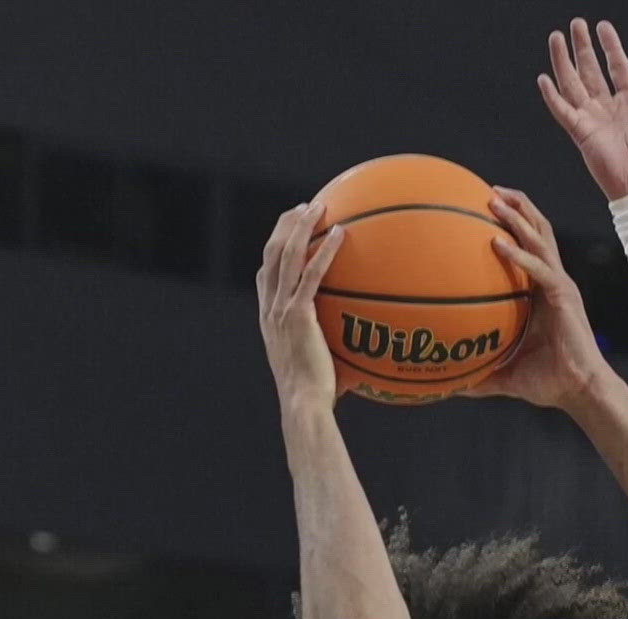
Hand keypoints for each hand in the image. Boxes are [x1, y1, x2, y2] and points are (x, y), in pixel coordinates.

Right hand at [256, 201, 345, 409]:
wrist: (305, 404)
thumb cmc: (316, 394)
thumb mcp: (318, 363)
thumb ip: (330, 347)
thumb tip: (362, 347)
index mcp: (270, 319)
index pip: (266, 276)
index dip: (274, 250)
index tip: (288, 232)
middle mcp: (270, 309)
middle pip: (271, 255)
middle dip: (285, 227)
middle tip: (303, 207)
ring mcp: (281, 310)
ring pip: (285, 256)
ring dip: (300, 227)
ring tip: (318, 206)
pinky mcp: (298, 314)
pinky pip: (312, 274)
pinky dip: (324, 250)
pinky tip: (340, 232)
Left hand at [462, 187, 604, 409]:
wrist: (580, 391)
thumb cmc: (548, 382)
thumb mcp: (505, 374)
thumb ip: (479, 373)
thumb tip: (447, 386)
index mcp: (541, 293)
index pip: (529, 249)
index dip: (513, 225)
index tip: (484, 209)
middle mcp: (552, 283)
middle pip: (538, 233)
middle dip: (517, 208)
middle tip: (489, 191)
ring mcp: (560, 287)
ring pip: (542, 240)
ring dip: (519, 217)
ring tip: (495, 199)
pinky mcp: (565, 297)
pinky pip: (540, 270)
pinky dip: (520, 255)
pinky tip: (499, 244)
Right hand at [538, 17, 627, 200]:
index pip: (617, 67)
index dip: (610, 47)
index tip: (604, 27)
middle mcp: (608, 108)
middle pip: (590, 70)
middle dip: (582, 46)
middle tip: (576, 24)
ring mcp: (593, 118)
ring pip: (573, 83)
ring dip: (563, 60)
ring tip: (557, 38)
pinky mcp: (581, 132)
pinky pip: (562, 110)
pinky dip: (552, 95)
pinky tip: (545, 78)